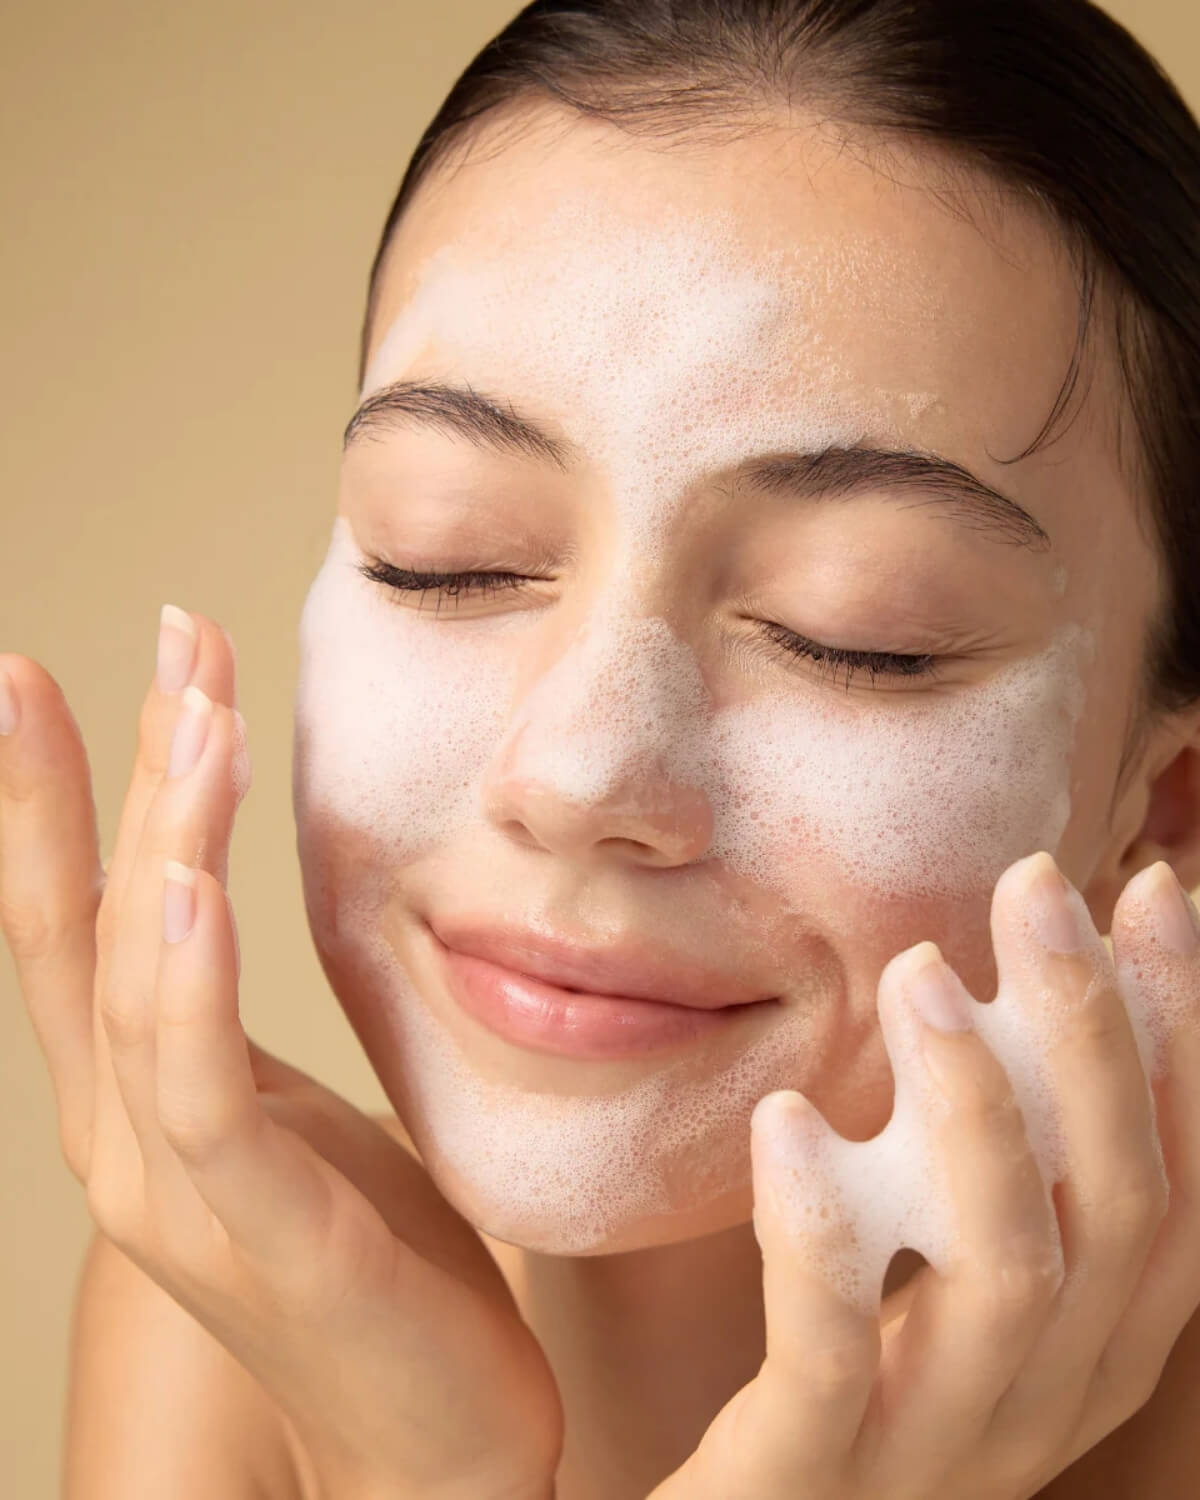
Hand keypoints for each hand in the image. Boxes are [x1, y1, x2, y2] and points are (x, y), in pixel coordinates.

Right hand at [0, 612, 561, 1499]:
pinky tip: (189, 882)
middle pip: (81, 931)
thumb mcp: (299, 1118)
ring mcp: (174, 1195)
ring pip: (137, 985)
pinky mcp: (257, 1233)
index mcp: (143, 1107)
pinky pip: (200, 1089)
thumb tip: (222, 912)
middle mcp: (126, 1143)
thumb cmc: (380, 1266)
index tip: (60, 671)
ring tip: (191, 710)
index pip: (75, 927)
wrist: (436, 1438)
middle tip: (127, 641)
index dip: (52, 801)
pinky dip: (185, 981)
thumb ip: (232, 1036)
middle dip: (90, 779)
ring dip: (159, 837)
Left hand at [647, 852, 1199, 1499]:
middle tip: (1039, 883)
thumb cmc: (846, 1376)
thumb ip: (987, 1155)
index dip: (1184, 1032)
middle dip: (1094, 1029)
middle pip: (1117, 1202)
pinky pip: (832, 1346)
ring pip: (1011, 1268)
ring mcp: (940, 1443)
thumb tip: (1009, 986)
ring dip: (980, 1108)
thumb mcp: (942, 1259)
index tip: (1152, 890)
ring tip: (919, 969)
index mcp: (1094, 1338)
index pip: (1178, 1177)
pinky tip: (787, 1120)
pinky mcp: (815, 1467)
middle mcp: (1048, 1393)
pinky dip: (823, 1227)